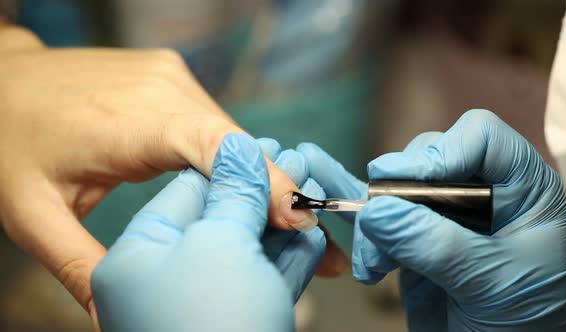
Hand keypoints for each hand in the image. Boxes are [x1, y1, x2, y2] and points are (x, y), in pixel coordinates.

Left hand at [0, 25, 318, 310]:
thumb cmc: (10, 140)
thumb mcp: (32, 214)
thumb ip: (80, 267)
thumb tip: (113, 321)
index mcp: (131, 119)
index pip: (217, 148)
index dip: (264, 182)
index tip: (301, 220)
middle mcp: (162, 87)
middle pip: (236, 145)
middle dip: (273, 191)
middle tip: (308, 236)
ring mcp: (170, 77)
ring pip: (229, 134)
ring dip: (254, 177)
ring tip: (285, 220)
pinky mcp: (172, 80)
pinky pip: (213, 124)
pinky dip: (231, 158)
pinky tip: (240, 189)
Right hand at [301, 110, 565, 329]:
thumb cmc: (524, 324)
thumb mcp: (490, 281)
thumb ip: (436, 244)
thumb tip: (377, 211)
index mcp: (521, 189)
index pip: (480, 138)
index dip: (443, 153)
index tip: (411, 186)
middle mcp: (481, 194)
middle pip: (427, 158)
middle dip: (397, 195)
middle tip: (381, 226)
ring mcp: (445, 217)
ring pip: (394, 191)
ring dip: (376, 226)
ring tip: (375, 267)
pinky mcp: (415, 240)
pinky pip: (381, 222)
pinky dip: (368, 241)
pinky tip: (370, 267)